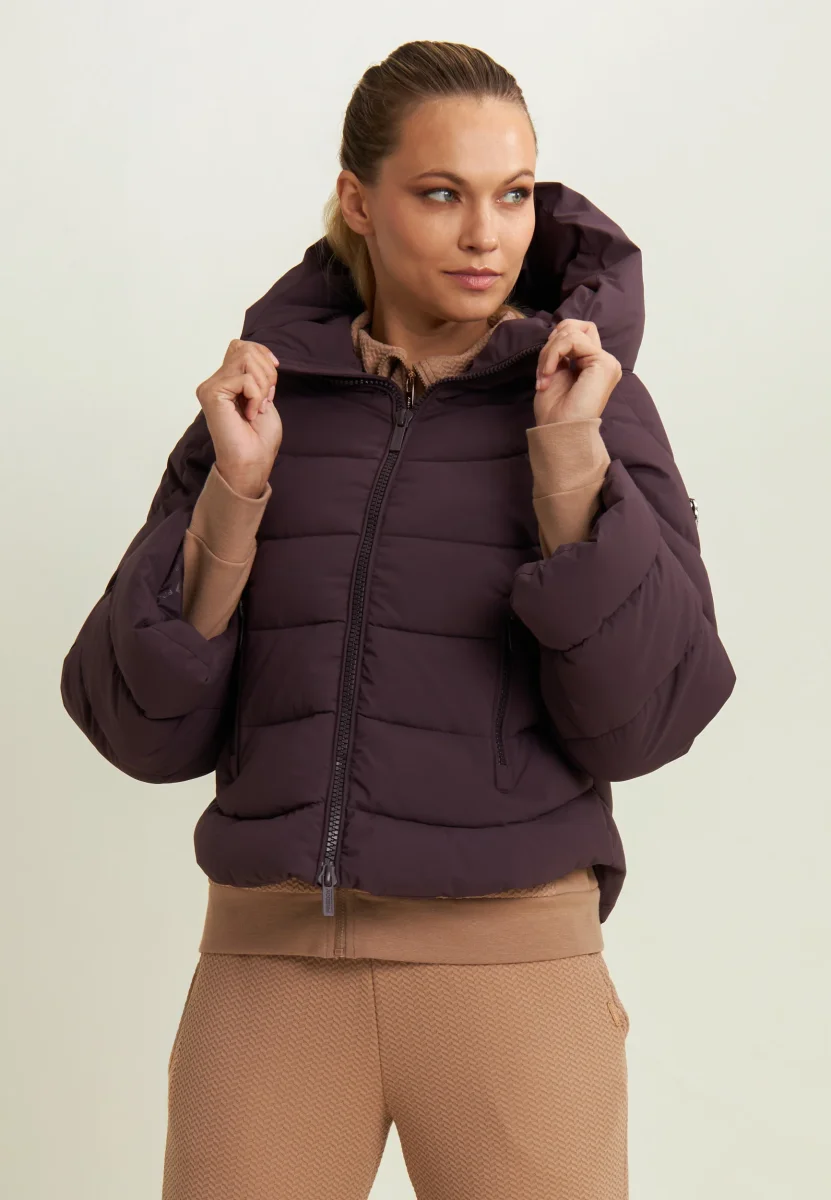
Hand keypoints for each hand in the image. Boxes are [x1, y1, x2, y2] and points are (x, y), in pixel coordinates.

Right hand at [195, 339, 282, 497]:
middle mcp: (214, 382)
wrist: (253, 461)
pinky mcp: (212, 394)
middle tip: (266, 399)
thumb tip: (256, 352)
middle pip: (245, 349)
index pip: (240, 346)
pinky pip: (246, 379)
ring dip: (263, 384)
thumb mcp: (264, 395)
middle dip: (267, 372)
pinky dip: (257, 397)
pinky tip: (251, 414)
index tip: (274, 375)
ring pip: (246, 358)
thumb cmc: (259, 437)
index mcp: (225, 381)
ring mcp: (211, 387)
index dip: (262, 354)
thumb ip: (256, 373)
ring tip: (259, 406)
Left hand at [533, 319, 621, 423]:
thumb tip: (558, 330)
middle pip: (577, 326)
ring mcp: (606, 362)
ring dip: (549, 353)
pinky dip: (554, 354)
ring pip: (571, 332)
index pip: (577, 333)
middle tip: (544, 369)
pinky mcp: (603, 363)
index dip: (555, 342)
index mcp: (593, 365)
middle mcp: (603, 362)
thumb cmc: (555, 410)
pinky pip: (572, 341)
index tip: (545, 367)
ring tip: (545, 376)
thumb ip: (562, 351)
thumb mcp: (556, 372)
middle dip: (552, 343)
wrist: (559, 431)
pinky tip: (549, 375)